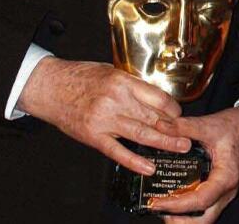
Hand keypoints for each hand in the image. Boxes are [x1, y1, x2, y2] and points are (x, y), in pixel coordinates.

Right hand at [17, 57, 189, 175]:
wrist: (50, 87)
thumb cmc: (81, 77)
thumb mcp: (112, 72)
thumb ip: (133, 86)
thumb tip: (157, 98)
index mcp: (123, 82)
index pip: (158, 98)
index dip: (173, 109)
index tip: (178, 115)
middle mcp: (116, 100)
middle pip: (152, 117)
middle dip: (173, 129)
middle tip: (188, 137)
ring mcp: (104, 120)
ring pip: (140, 134)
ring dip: (163, 143)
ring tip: (179, 147)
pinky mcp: (93, 136)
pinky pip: (117, 151)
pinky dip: (134, 161)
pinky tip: (149, 167)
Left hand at [149, 103, 238, 221]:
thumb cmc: (237, 126)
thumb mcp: (209, 124)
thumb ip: (184, 127)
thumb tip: (159, 126)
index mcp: (226, 177)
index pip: (200, 201)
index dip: (176, 206)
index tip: (156, 202)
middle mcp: (227, 190)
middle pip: (203, 220)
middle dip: (178, 221)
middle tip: (157, 209)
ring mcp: (224, 192)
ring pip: (204, 218)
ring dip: (183, 218)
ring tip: (163, 206)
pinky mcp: (220, 190)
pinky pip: (205, 208)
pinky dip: (188, 209)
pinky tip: (174, 198)